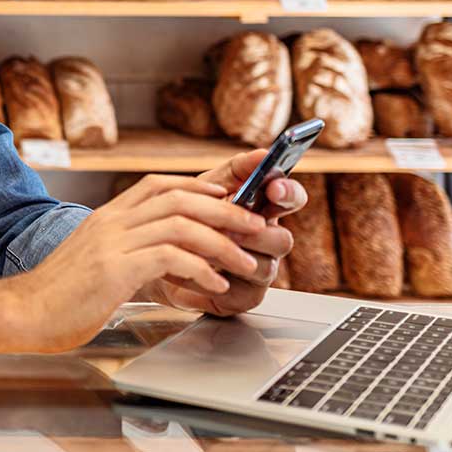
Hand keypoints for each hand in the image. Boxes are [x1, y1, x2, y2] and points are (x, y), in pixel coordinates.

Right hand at [12, 174, 271, 352]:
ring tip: (245, 260)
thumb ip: (123, 252)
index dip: (198, 187)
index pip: (158, 184)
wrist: (22, 313)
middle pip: (179, 199)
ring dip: (222, 241)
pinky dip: (200, 268)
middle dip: (225, 211)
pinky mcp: (114, 269)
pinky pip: (169, 257)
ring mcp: (112, 243)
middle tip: (255, 226)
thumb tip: (157, 259)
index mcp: (107, 217)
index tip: (226, 198)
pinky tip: (214, 285)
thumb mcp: (93, 263)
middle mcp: (111, 222)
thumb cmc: (58, 298)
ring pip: (181, 225)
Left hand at [143, 149, 307, 317]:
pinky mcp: (243, 298)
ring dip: (233, 255)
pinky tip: (196, 267)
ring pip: (264, 267)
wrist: (158, 251)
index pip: (292, 199)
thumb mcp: (210, 187)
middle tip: (229, 226)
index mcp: (264, 210)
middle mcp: (268, 242)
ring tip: (206, 246)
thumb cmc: (189, 216)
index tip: (273, 188)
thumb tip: (262, 154)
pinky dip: (213, 277)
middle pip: (283, 239)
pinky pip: (240, 291)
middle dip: (256, 232)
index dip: (288, 194)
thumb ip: (238, 170)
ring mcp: (259, 271)